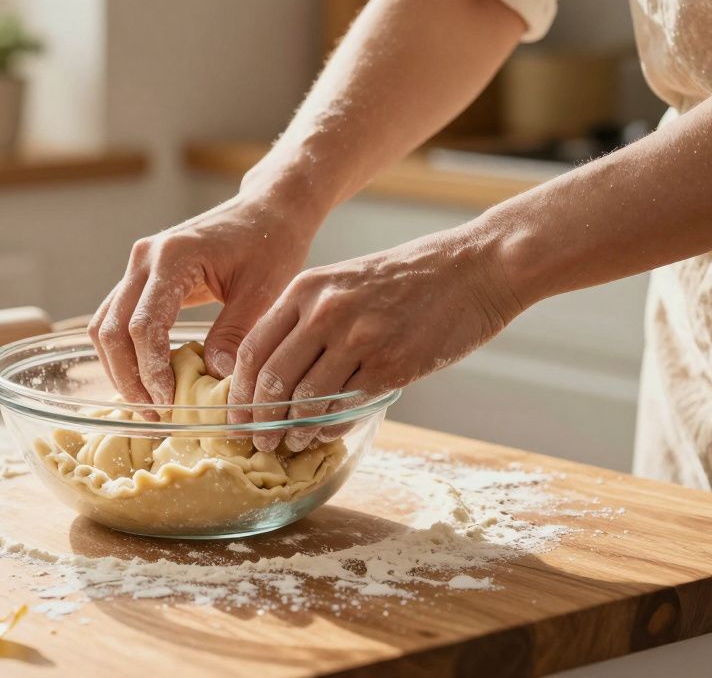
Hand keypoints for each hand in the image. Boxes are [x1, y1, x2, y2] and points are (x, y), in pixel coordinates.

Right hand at [88, 175, 323, 408]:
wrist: (268, 209)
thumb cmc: (271, 244)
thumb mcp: (264, 292)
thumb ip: (235, 334)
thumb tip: (214, 381)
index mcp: (174, 257)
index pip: (144, 326)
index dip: (150, 371)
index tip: (169, 404)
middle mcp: (144, 259)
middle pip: (112, 330)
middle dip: (129, 378)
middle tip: (155, 415)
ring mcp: (137, 266)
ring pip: (105, 327)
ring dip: (120, 369)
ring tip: (149, 405)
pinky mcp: (141, 277)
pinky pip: (116, 319)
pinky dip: (124, 352)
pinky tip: (146, 379)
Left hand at [228, 226, 524, 450]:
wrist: (474, 268)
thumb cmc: (408, 278)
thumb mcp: (344, 282)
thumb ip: (307, 319)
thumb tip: (274, 374)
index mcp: (306, 289)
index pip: (254, 350)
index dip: (240, 391)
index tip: (237, 415)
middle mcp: (325, 313)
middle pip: (272, 380)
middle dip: (259, 420)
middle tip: (257, 441)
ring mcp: (358, 339)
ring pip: (305, 400)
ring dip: (293, 430)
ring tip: (291, 443)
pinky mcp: (390, 365)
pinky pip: (345, 408)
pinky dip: (329, 428)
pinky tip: (325, 434)